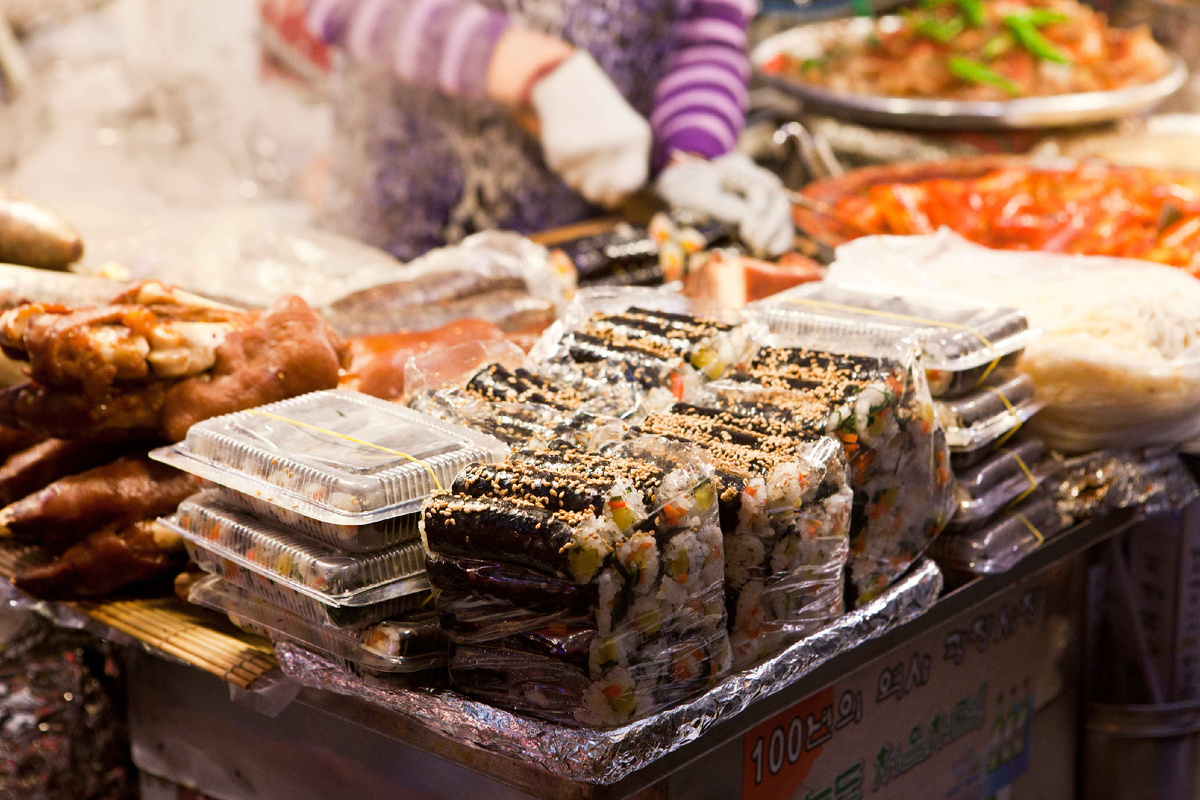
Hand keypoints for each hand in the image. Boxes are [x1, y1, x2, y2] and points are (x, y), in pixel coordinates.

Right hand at [532, 52, 651, 207]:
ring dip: (576, 172)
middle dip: (593, 187)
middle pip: (599, 193)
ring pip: (578, 184)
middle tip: (590, 173)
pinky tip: (567, 138)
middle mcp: (616, 146)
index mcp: (636, 140)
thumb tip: (613, 202)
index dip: (618, 192)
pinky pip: (561, 169)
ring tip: (580, 146)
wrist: (568, 82)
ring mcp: (589, 149)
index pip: (631, 185)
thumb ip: (627, 167)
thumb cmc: (602, 114)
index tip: (611, 187)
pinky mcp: (562, 149)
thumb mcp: (627, 134)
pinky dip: (562, 160)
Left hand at [657, 153, 794, 256]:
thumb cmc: (686, 192)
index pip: (764, 186)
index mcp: (739, 168)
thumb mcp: (698, 197)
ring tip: (761, 249)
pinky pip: (781, 227)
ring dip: (778, 234)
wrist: (679, 193)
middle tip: (753, 242)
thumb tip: (749, 218)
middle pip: (779, 199)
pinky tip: (770, 252)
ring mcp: (761, 197)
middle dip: (771, 224)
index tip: (748, 228)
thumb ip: (723, 205)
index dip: (760, 208)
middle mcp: (754, 179)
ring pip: (783, 214)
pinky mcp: (762, 215)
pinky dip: (780, 240)